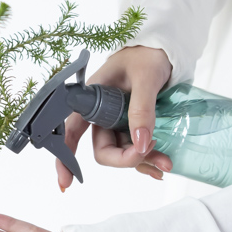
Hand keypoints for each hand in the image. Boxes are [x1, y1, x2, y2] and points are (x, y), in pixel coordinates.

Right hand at [57, 45, 173, 189]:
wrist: (166, 48)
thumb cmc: (148, 54)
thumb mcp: (145, 78)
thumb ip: (142, 110)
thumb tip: (141, 144)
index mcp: (91, 100)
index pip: (70, 131)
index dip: (65, 158)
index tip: (65, 183)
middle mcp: (102, 114)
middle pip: (105, 150)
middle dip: (126, 159)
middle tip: (153, 153)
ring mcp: (119, 121)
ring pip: (124, 152)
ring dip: (143, 161)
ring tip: (167, 165)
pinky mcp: (135, 124)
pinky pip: (138, 147)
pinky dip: (150, 157)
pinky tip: (163, 164)